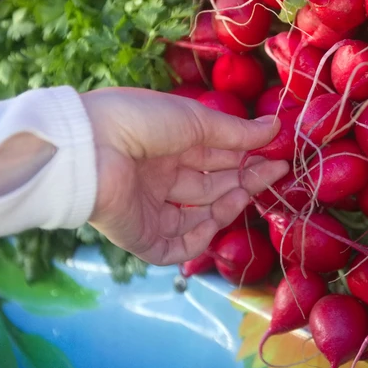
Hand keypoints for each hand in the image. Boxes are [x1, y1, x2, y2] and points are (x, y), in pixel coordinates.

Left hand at [80, 88, 287, 265]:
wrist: (90, 146)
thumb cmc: (139, 121)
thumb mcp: (195, 120)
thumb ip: (236, 132)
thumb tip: (275, 126)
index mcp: (167, 144)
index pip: (214, 156)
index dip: (246, 157)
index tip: (277, 155)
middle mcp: (159, 176)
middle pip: (210, 186)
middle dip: (244, 179)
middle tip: (276, 172)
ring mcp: (149, 207)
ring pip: (197, 216)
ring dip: (225, 206)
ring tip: (245, 192)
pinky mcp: (139, 235)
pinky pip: (173, 247)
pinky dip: (197, 240)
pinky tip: (214, 222)